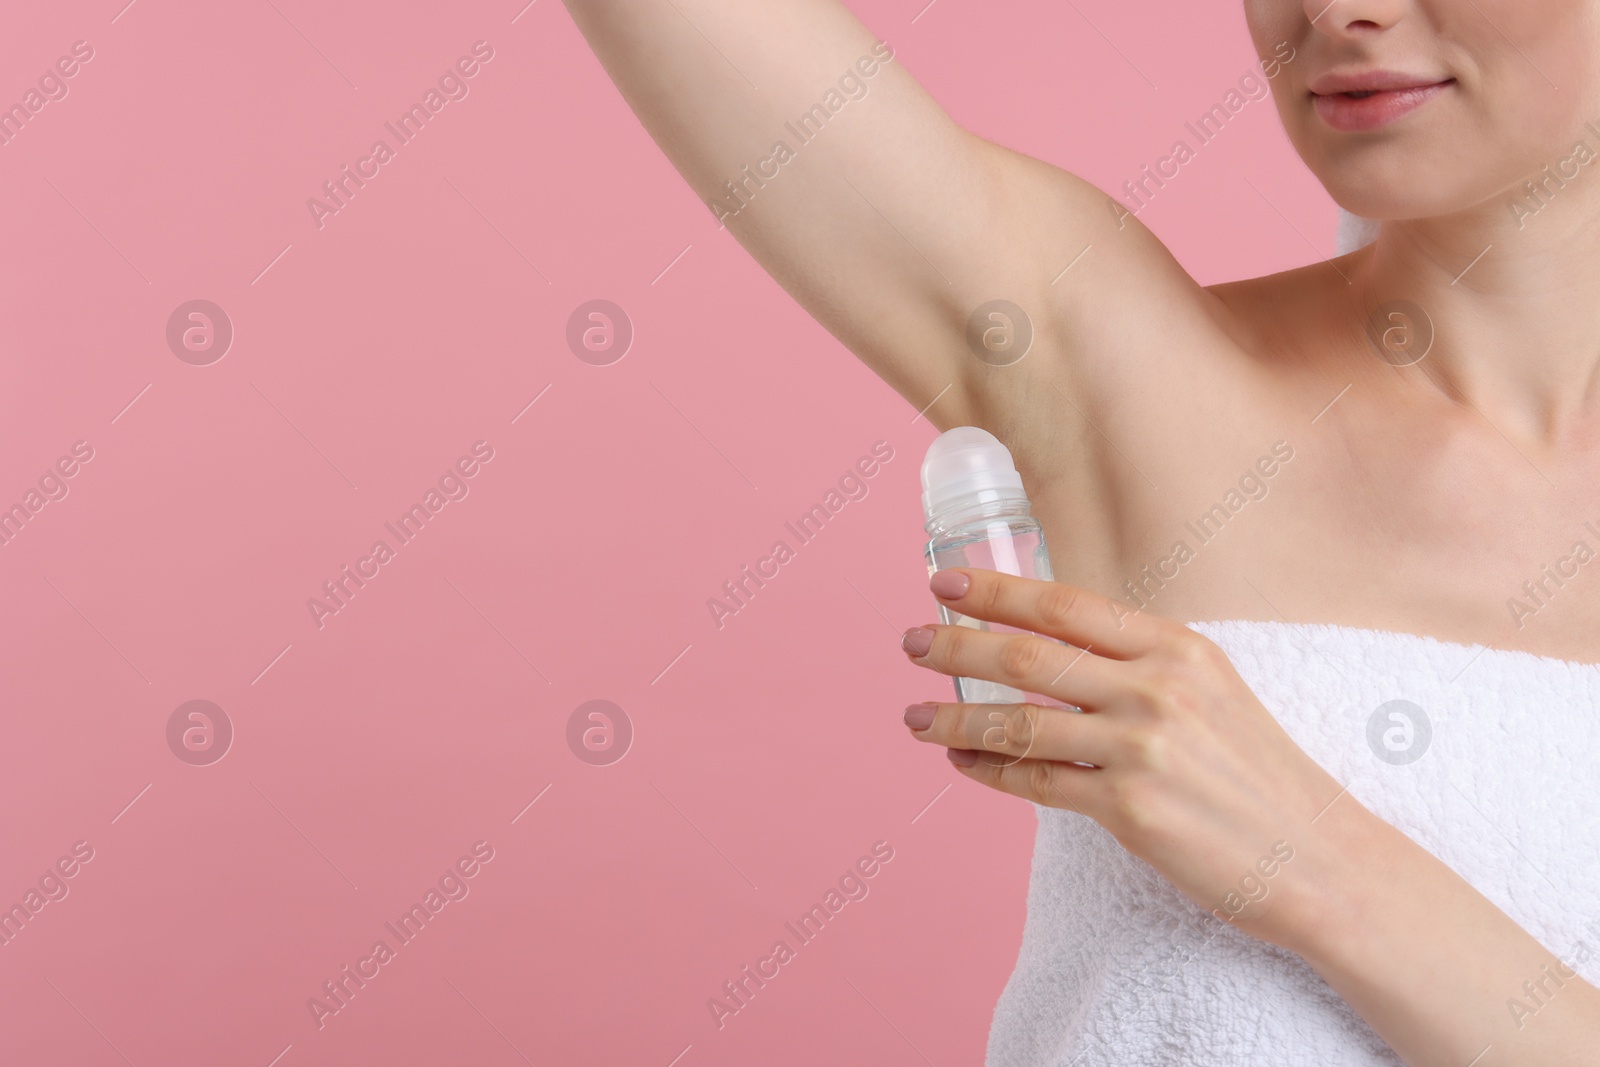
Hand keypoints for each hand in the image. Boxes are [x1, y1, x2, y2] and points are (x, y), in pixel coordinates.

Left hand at [899, 567, 1354, 950]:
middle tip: (911, 642)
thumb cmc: (1257, 773)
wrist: (1317, 857)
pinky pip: (1036, 783)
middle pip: (1029, 655)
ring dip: (954, 718)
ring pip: (1019, 722)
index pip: (1065, 606)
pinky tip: (960, 763)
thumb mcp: (1210, 690)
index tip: (944, 584)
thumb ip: (1139, 663)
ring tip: (913, 717)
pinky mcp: (1129, 810)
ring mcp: (1141, 749)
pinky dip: (988, 772)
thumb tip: (1053, 647)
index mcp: (1176, 647)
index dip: (996, 591)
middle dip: (957, 646)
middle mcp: (1157, 688)